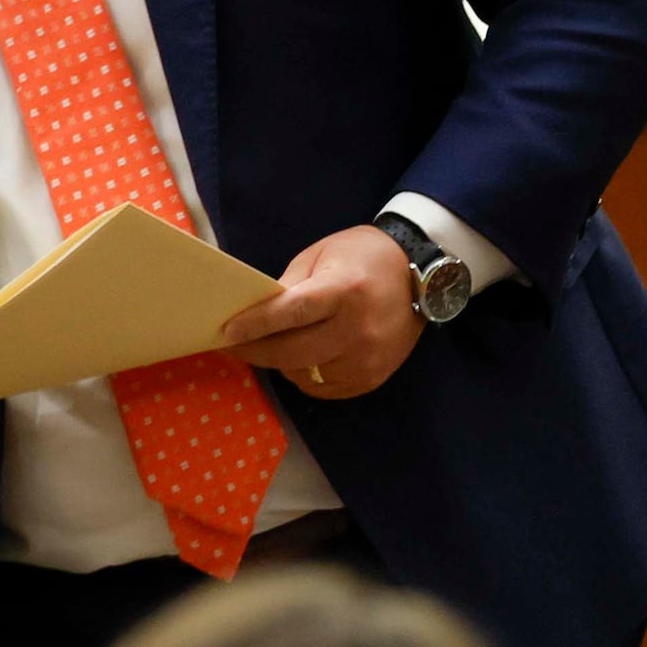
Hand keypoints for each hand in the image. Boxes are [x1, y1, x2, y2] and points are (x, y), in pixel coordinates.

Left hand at [221, 225, 422, 401]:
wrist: (422, 277)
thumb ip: (289, 287)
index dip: (255, 325)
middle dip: (255, 351)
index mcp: (343, 291)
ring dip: (280, 363)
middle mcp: (358, 329)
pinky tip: (297, 360)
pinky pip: (325, 389)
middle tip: (232, 346)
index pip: (291, 314)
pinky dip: (304, 377)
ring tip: (267, 348)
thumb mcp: (320, 257)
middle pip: (293, 352)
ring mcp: (368, 358)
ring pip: (305, 374)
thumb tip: (254, 314)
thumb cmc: (361, 258)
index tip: (225, 332)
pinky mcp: (374, 377)